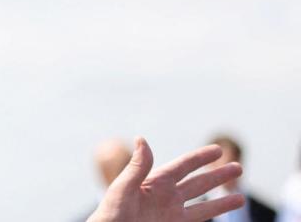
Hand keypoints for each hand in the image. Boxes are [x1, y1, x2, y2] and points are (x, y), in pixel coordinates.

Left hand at [89, 137, 244, 221]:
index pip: (183, 166)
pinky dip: (212, 215)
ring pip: (203, 205)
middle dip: (218, 176)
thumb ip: (137, 167)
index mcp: (155, 182)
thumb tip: (142, 139)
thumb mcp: (123, 188)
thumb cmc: (110, 214)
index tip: (218, 150)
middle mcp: (166, 196)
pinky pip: (199, 220)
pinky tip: (225, 213)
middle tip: (238, 167)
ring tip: (241, 197)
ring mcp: (172, 214)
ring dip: (222, 201)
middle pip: (198, 184)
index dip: (200, 158)